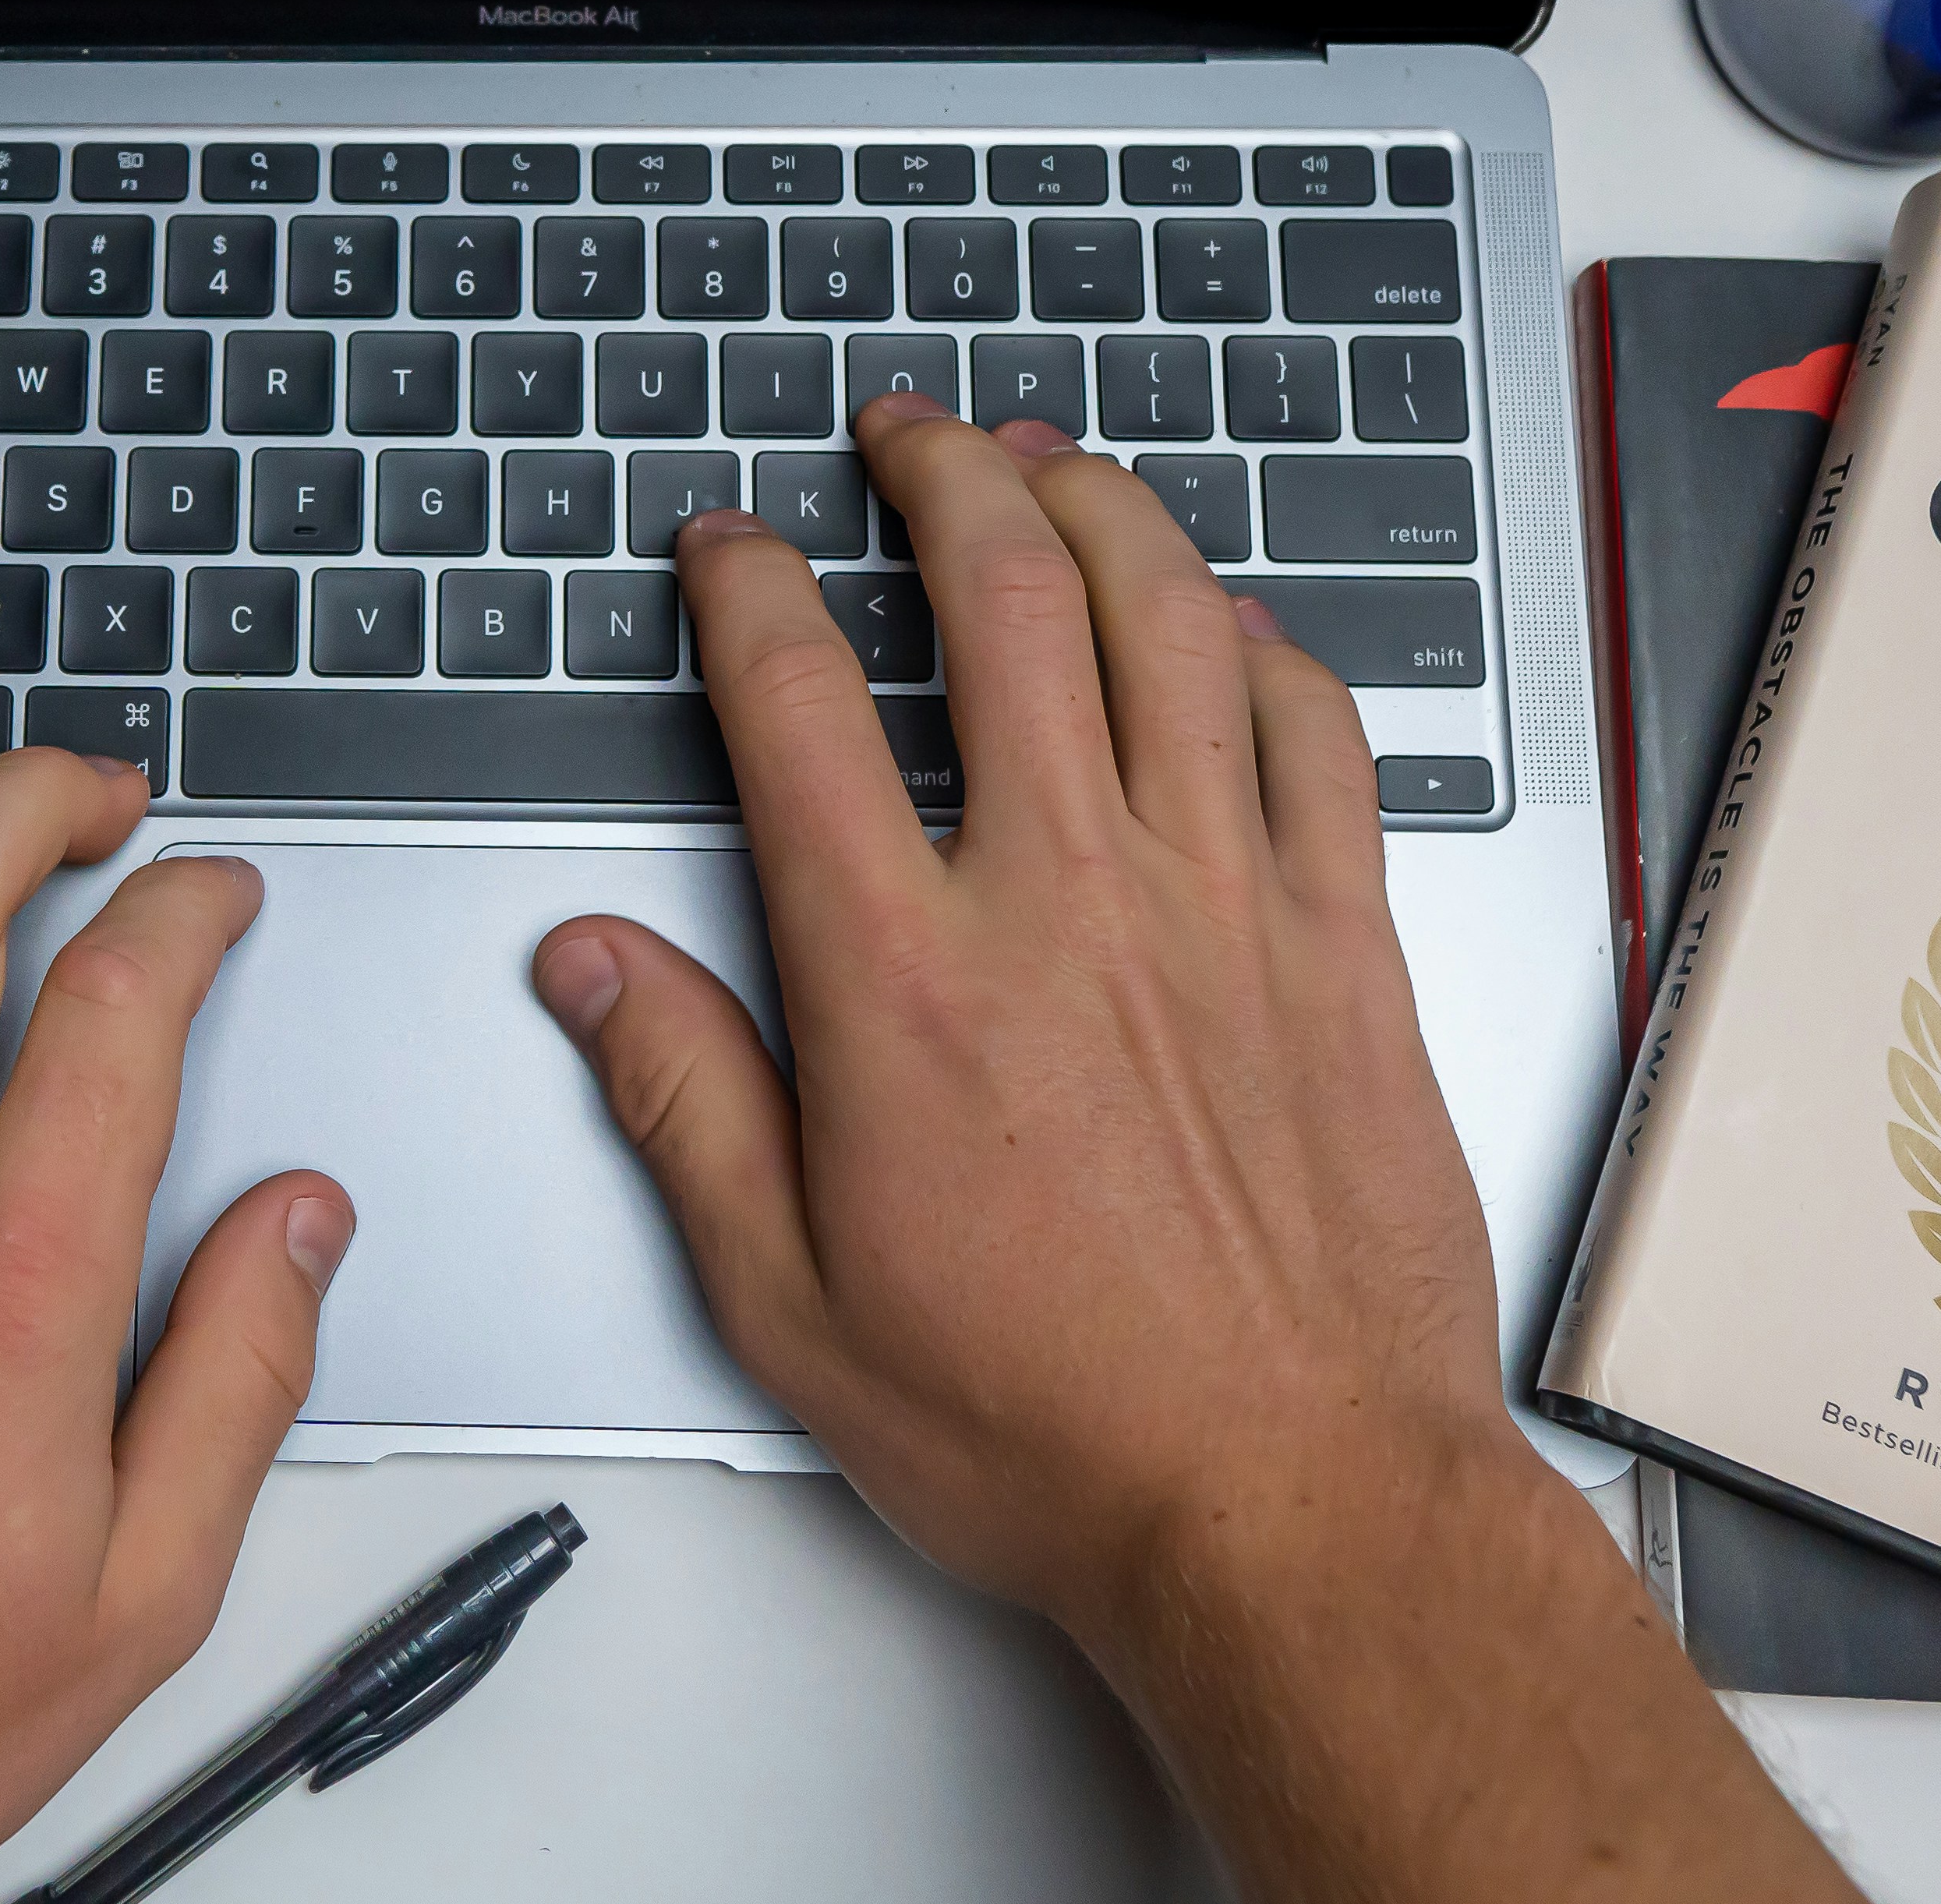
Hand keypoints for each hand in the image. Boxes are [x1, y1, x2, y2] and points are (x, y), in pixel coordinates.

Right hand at [536, 404, 1853, 1899]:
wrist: (1296, 1506)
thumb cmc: (1059, 1427)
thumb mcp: (793, 1304)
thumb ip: (686, 1106)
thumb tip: (595, 969)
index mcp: (907, 985)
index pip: (797, 708)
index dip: (747, 590)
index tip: (729, 547)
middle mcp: (1069, 904)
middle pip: (1003, 600)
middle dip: (940, 478)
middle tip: (906, 434)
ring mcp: (1225, 908)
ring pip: (1168, 625)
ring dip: (1102, 511)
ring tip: (1051, 465)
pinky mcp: (1346, 944)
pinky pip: (1316, 731)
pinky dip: (1261, 644)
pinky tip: (1226, 623)